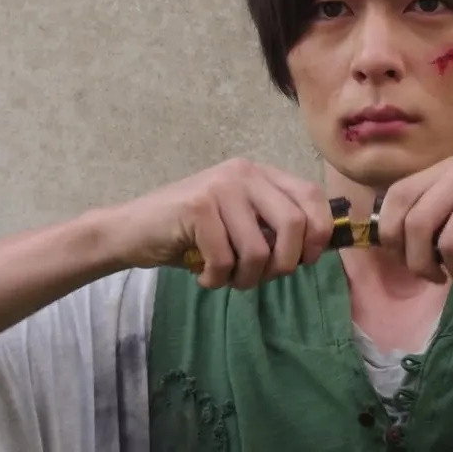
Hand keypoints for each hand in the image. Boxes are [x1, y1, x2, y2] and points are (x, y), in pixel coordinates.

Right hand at [93, 158, 333, 288]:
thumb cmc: (191, 234)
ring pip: (259, 249)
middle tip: (262, 278)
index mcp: (260, 174)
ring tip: (227, 279)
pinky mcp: (197, 207)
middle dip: (284, 264)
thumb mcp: (240, 223)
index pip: (312, 195)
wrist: (132, 230)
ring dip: (246, 279)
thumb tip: (316, 250)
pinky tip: (203, 276)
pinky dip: (216, 280)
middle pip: (294, 223)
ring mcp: (220, 187)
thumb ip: (273, 227)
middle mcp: (244, 173)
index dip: (319, 233)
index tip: (305, 260)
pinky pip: (225, 259)